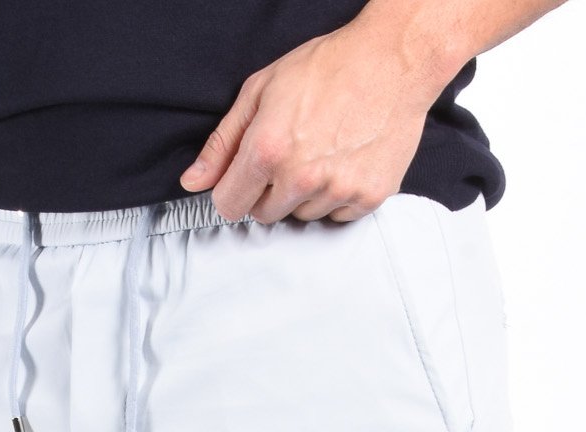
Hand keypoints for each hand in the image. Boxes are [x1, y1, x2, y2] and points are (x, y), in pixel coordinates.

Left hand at [178, 19, 447, 224]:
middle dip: (269, 191)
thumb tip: (193, 182)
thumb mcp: (261, 91)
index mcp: (267, 150)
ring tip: (322, 152)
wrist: (392, 60)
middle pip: (264, 215)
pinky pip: (337, 216)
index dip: (233, 190)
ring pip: (302, 216)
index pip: (228, 206)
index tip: (244, 177)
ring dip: (305, 194)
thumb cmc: (327, 67)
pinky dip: (337, 196)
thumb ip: (223, 143)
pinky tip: (344, 160)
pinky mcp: (367, 197)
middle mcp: (300, 177)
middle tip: (291, 153)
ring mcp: (336, 190)